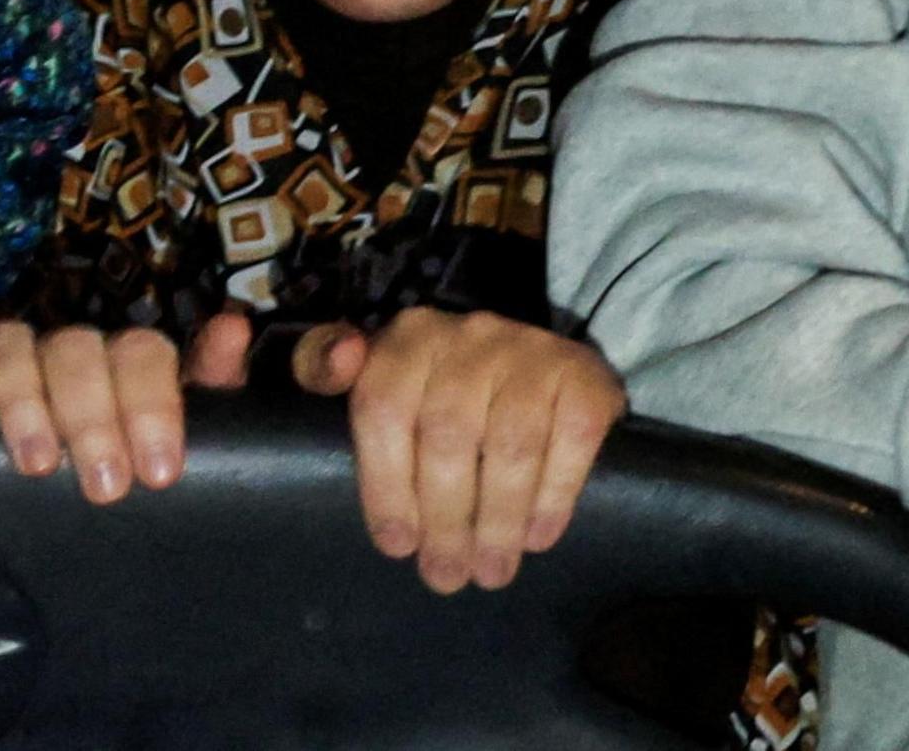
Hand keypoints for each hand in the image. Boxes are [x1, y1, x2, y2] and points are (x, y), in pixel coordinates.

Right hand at [0, 312, 260, 503]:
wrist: (67, 481)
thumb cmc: (130, 453)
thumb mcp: (181, 430)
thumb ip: (211, 385)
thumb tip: (232, 328)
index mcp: (127, 361)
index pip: (142, 354)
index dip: (152, 407)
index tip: (159, 473)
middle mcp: (69, 350)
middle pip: (77, 351)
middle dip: (92, 418)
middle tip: (105, 487)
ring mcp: (11, 355)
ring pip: (12, 344)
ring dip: (25, 398)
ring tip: (36, 464)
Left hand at [298, 308, 623, 593]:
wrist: (536, 369)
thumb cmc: (439, 390)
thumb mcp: (376, 374)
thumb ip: (325, 364)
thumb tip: (337, 363)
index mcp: (408, 338)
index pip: (384, 408)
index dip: (386, 484)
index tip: (396, 546)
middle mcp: (470, 334)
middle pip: (448, 434)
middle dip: (446, 518)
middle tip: (447, 575)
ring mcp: (532, 350)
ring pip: (511, 444)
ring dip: (498, 520)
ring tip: (491, 572)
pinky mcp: (583, 374)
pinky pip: (571, 439)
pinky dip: (554, 496)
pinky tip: (537, 537)